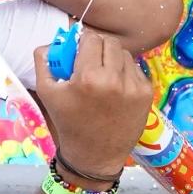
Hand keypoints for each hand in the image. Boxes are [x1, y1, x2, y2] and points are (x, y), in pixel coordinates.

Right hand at [33, 31, 152, 180]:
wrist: (94, 155)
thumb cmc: (68, 123)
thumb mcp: (47, 92)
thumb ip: (46, 60)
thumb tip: (54, 40)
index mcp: (88, 77)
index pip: (91, 38)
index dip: (83, 42)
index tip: (79, 51)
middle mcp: (114, 79)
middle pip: (110, 43)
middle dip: (99, 48)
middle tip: (91, 61)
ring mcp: (134, 86)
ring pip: (124, 54)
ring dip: (113, 59)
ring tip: (103, 77)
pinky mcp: (146, 93)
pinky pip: (135, 69)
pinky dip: (125, 73)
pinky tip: (115, 89)